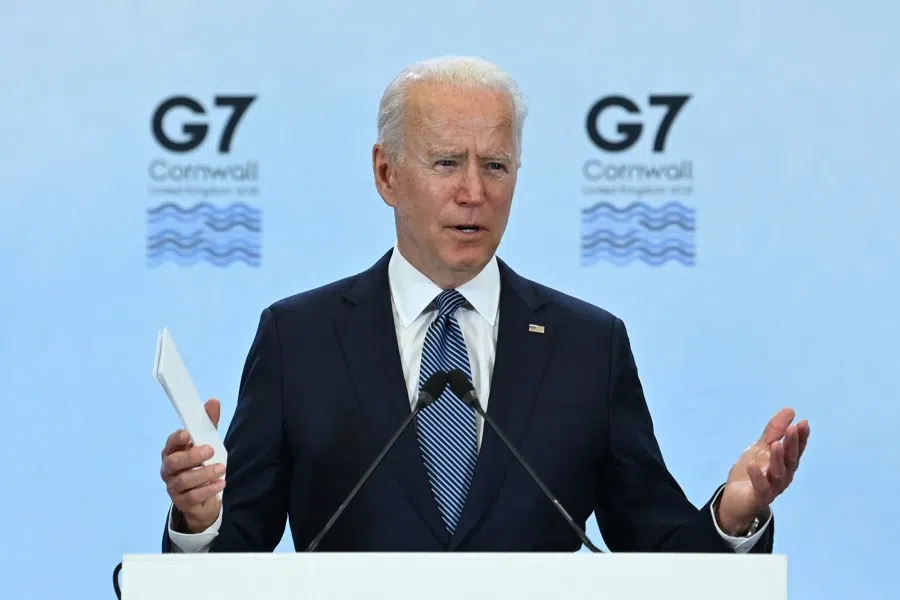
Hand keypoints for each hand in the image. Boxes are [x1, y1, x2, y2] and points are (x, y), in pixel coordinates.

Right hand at [160, 399, 225, 532]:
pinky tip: (221, 484)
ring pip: (183, 481)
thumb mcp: (208, 443)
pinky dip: (207, 490)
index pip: (170, 444)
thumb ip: (209, 424)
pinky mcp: (182, 502)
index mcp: (173, 452)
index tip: (187, 435)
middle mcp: (169, 470)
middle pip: (173, 463)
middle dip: (191, 456)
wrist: (203, 498)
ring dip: (203, 474)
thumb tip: (213, 401)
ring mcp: (173, 487)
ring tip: (221, 468)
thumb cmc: (202, 465)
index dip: (176, 439)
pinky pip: (192, 497)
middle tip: (211, 451)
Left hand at [716, 408, 809, 534]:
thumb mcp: (760, 448)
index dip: (801, 437)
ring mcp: (772, 488)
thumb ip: (774, 432)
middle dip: (792, 445)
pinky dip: (757, 477)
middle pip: (790, 460)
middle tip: (793, 429)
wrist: (735, 500)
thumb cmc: (751, 473)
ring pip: (778, 473)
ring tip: (776, 444)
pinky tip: (753, 465)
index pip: (796, 450)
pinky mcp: (758, 497)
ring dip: (777, 459)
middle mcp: (783, 476)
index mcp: (785, 464)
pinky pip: (760, 487)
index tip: (803, 423)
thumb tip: (790, 410)